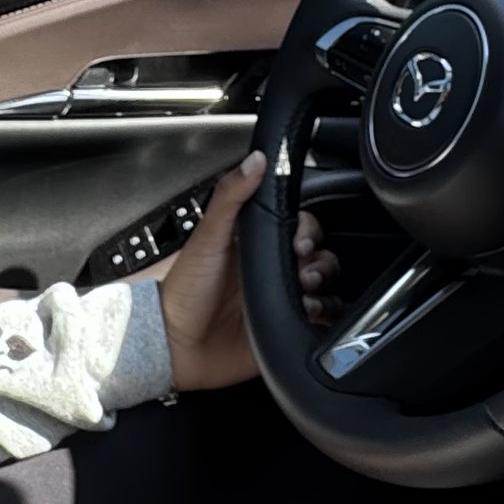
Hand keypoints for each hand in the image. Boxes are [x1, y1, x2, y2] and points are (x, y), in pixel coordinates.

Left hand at [155, 151, 337, 391]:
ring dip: (325, 289)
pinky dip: (326, 316)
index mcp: (258, 246)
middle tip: (304, 274)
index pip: (301, 228)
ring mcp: (281, 301)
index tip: (299, 243)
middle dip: (321, 263)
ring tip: (306, 297)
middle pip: (320, 257)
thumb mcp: (207, 236)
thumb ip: (230, 196)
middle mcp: (274, 271)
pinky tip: (309, 315)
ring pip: (326, 288)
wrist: (177, 344)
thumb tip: (255, 159)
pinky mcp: (285, 330)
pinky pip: (322, 321)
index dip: (308, 232)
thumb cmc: (185, 290)